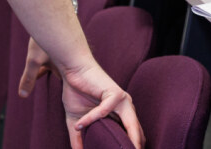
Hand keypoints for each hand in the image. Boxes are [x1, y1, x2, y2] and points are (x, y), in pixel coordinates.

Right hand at [18, 42, 143, 148]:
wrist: (74, 69)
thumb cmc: (76, 91)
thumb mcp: (76, 121)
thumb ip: (78, 139)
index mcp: (121, 114)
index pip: (131, 135)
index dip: (131, 147)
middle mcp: (126, 107)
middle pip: (136, 133)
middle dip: (136, 146)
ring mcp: (122, 99)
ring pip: (129, 124)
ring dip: (127, 140)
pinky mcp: (114, 92)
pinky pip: (104, 110)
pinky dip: (91, 119)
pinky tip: (79, 124)